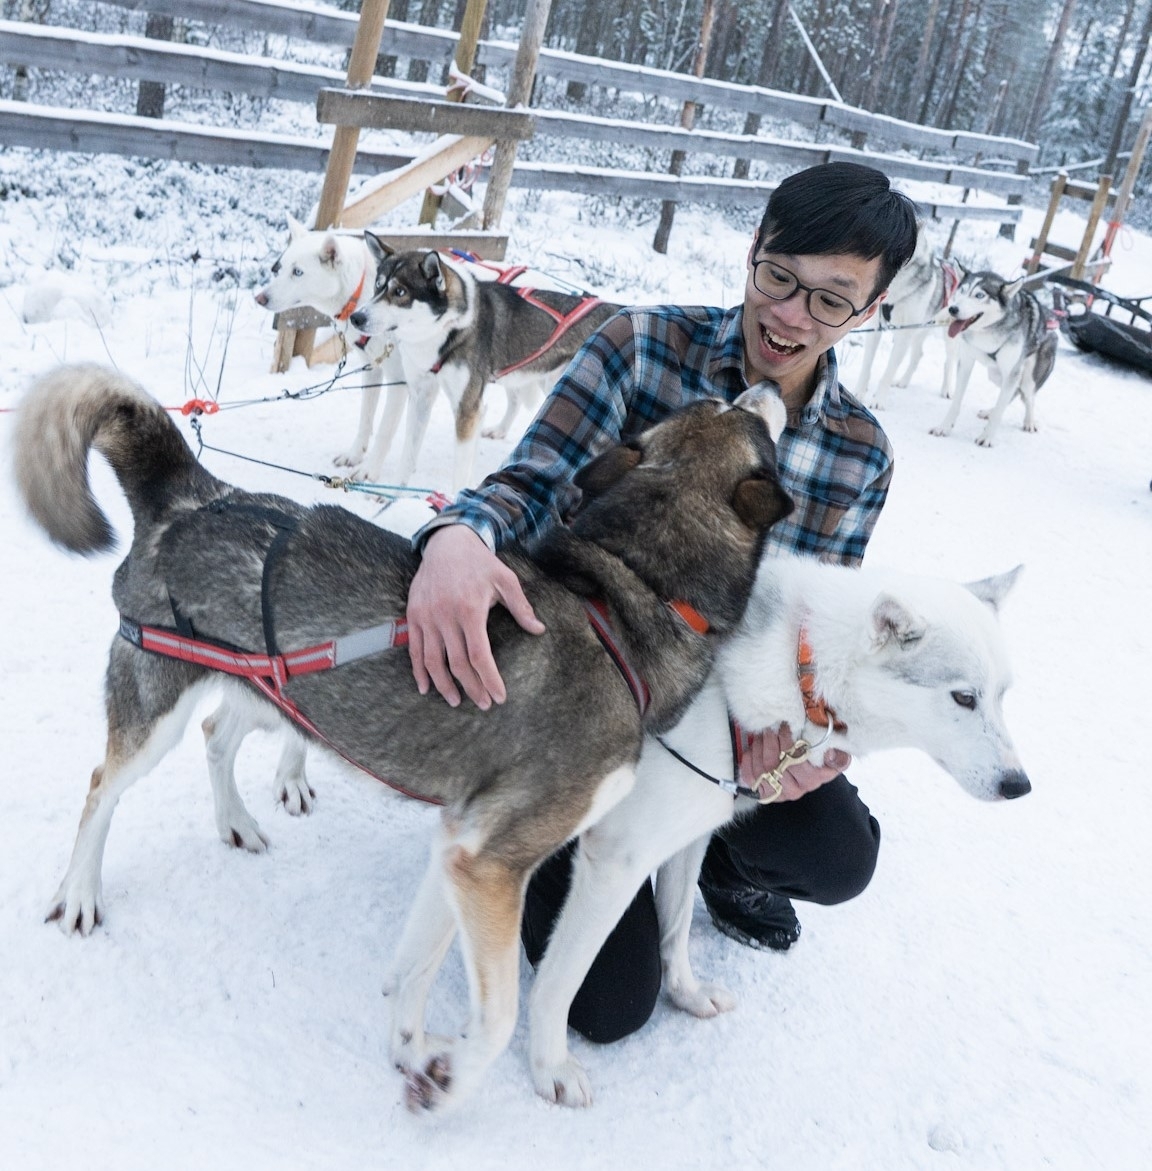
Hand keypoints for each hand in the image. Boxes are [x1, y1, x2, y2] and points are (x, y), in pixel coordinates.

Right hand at [406, 525, 544, 708]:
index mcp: (469, 609)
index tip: (499, 697)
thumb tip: (539, 630)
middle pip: (456, 663)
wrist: (447, 543)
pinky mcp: (414, 616)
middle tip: (484, 704)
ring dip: (444, 686)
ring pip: (433, 661)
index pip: (478, 655)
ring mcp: (426, 617)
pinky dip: (419, 672)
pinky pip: (414, 650)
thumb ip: (521, 607)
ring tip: (456, 702)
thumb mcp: (506, 579)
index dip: (489, 679)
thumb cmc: (480, 563)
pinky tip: (426, 688)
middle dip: (472, 688)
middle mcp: (445, 616)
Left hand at [738, 722, 850, 801]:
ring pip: (761, 768)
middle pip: (775, 763)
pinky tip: (755, 749)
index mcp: (817, 777)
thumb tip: (830, 754)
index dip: (787, 741)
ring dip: (759, 746)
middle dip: (769, 740)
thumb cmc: (816, 752)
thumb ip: (837, 751)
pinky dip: (749, 758)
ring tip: (763, 735)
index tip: (784, 725)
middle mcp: (799, 789)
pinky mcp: (765, 793)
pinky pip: (751, 776)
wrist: (802, 766)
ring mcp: (780, 793)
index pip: (797, 760)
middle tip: (770, 726)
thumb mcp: (832, 748)